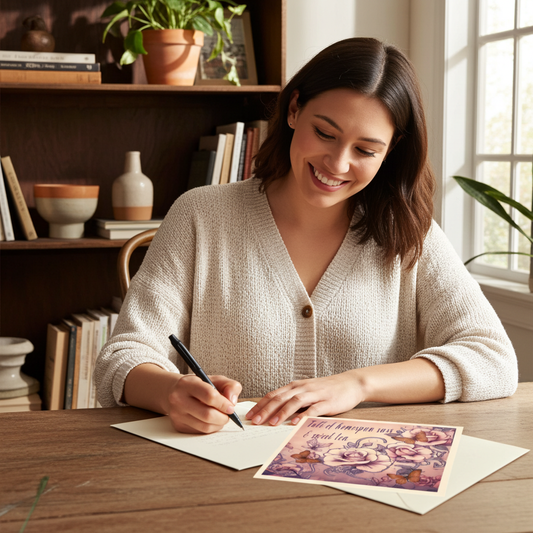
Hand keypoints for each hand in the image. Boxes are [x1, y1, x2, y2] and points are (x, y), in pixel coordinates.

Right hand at [166, 374, 241, 433]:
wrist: (175, 392)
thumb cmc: (199, 385)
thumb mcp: (215, 379)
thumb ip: (229, 385)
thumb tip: (232, 402)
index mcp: (187, 383)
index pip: (209, 396)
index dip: (224, 403)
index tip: (231, 407)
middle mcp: (178, 399)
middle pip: (207, 414)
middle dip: (223, 417)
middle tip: (228, 414)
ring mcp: (177, 414)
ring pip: (205, 426)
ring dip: (219, 424)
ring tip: (221, 417)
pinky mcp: (178, 426)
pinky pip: (200, 432)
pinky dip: (211, 428)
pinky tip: (212, 421)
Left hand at [245, 371, 365, 425]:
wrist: (351, 383)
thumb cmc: (326, 390)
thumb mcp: (307, 392)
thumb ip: (293, 401)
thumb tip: (275, 414)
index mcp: (296, 386)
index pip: (274, 394)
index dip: (260, 404)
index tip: (249, 415)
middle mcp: (302, 388)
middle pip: (280, 398)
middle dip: (266, 410)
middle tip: (254, 421)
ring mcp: (315, 394)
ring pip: (294, 402)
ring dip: (282, 413)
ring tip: (272, 423)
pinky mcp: (327, 401)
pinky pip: (313, 409)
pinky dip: (303, 415)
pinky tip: (296, 423)